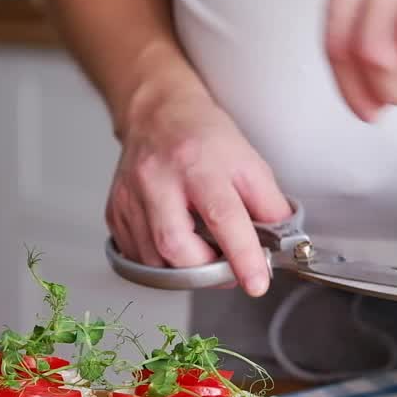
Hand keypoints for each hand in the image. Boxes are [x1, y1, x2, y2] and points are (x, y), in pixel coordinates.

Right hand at [107, 87, 291, 296]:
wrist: (156, 114)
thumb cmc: (201, 135)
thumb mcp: (247, 161)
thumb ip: (268, 204)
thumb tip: (282, 242)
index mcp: (196, 163)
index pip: (222, 216)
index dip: (242, 256)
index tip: (256, 282)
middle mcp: (157, 179)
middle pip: (176, 246)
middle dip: (207, 269)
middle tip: (225, 264)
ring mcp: (130, 196)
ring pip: (154, 259)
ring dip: (185, 268)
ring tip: (202, 248)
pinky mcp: (114, 211)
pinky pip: (137, 256)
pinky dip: (160, 262)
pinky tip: (176, 241)